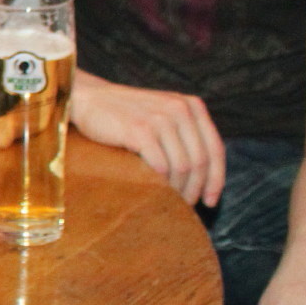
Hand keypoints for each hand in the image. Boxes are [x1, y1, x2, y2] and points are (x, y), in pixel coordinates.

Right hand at [70, 77, 226, 207]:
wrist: (89, 98)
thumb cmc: (126, 115)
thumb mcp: (164, 115)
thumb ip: (185, 134)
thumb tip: (204, 177)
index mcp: (192, 106)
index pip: (215, 149)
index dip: (216, 179)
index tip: (210, 201)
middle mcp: (180, 109)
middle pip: (200, 161)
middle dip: (195, 189)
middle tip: (185, 206)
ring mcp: (160, 118)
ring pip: (182, 167)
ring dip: (177, 190)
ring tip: (169, 202)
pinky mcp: (140, 129)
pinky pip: (160, 166)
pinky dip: (160, 184)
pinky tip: (154, 192)